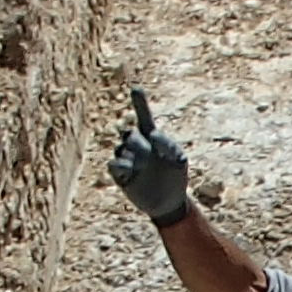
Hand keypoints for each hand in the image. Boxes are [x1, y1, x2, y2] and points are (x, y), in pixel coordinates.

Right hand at [108, 88, 189, 225]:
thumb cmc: (176, 178)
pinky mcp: (120, 174)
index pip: (143, 116)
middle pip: (129, 134)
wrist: (168, 202)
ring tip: (143, 168)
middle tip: (149, 154)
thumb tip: (152, 135)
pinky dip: (121, 165)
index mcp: (152, 138)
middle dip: (138, 143)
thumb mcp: (179, 161)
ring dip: (132, 156)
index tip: (135, 88)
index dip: (139, 102)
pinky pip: (113, 163)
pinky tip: (131, 172)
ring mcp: (128, 159)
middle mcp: (137, 146)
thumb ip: (169, 145)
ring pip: (121, 148)